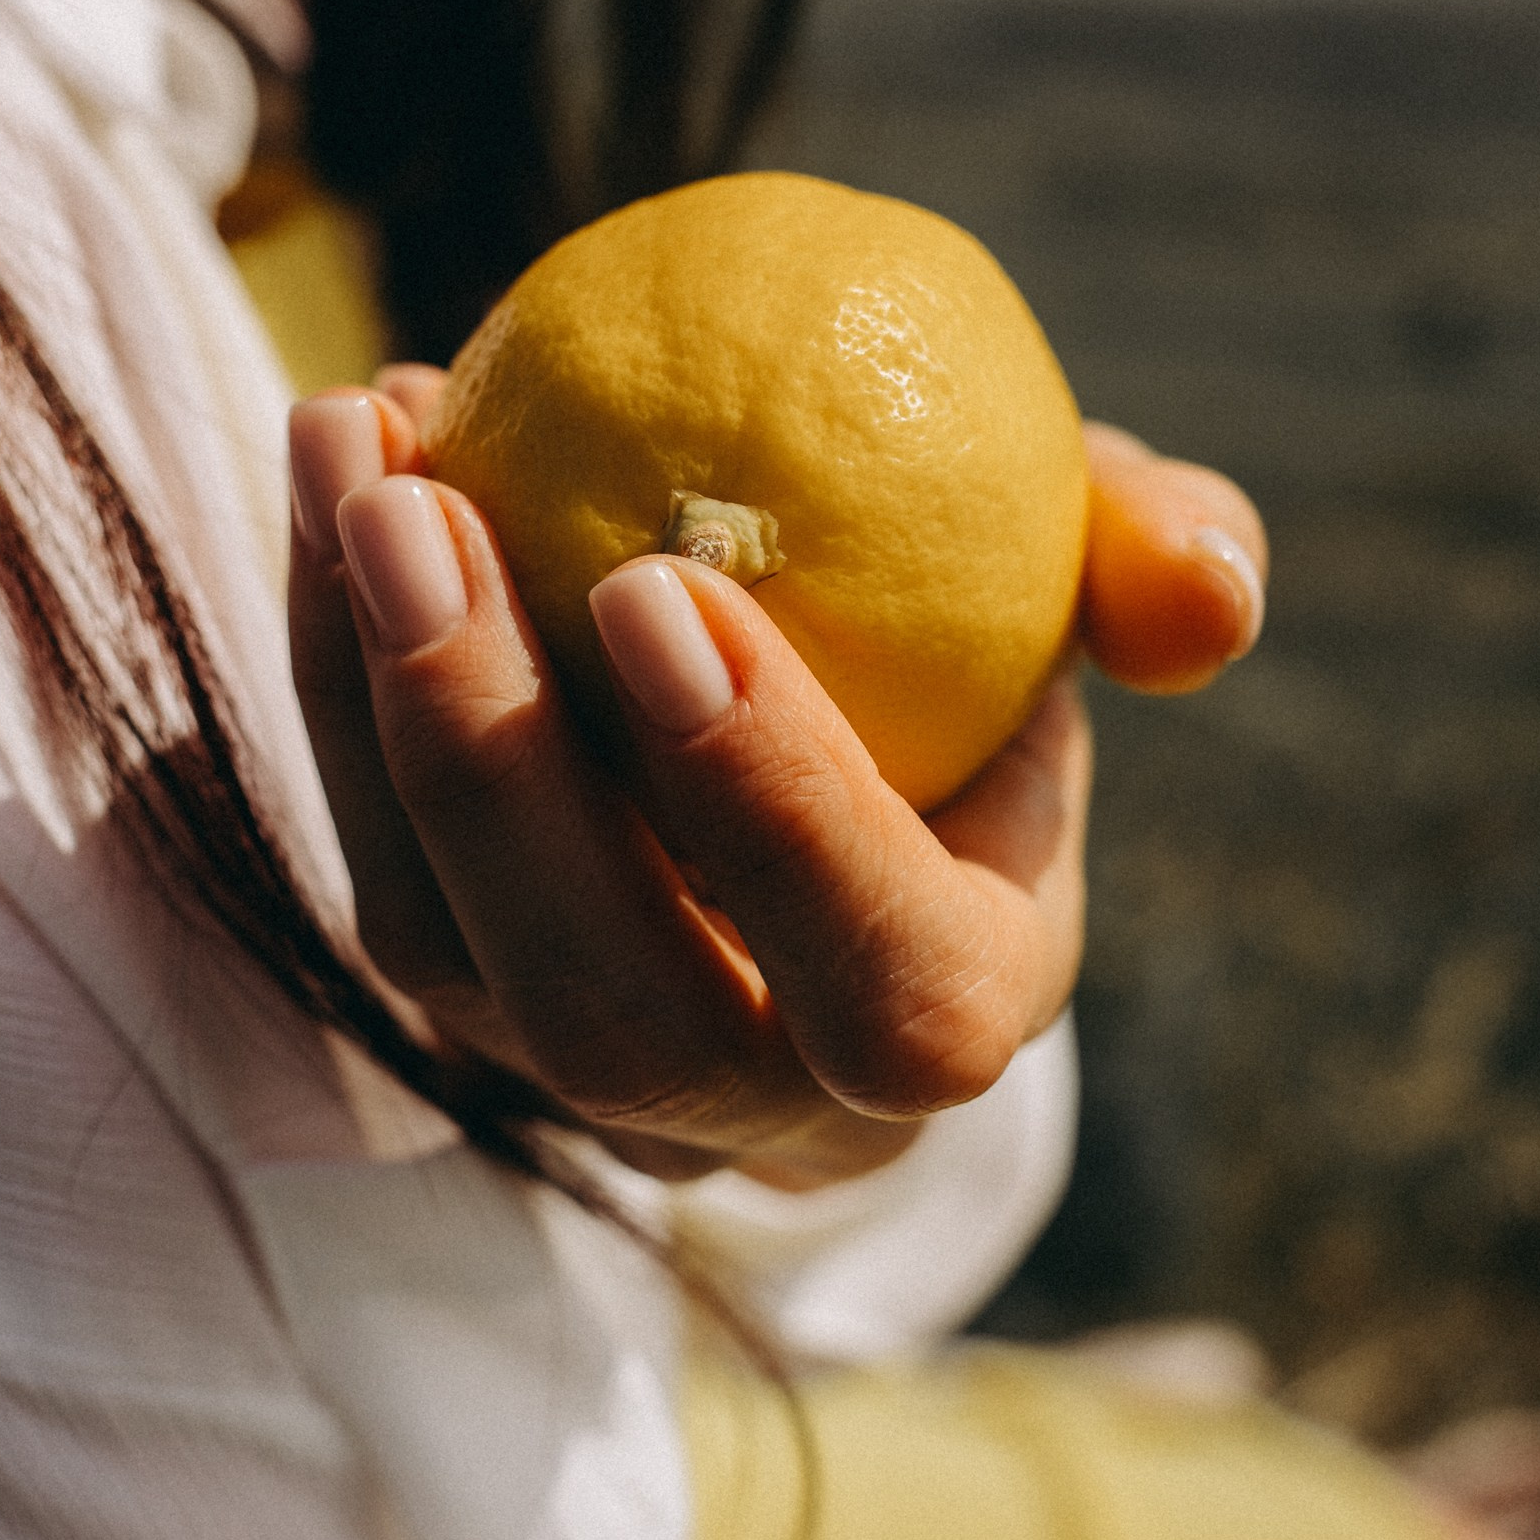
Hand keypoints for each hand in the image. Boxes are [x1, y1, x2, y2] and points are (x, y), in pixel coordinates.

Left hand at [287, 380, 1265, 1188]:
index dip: (772, 816)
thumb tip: (1210, 587)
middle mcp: (754, 1094)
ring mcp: (579, 1070)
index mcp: (944, 1017)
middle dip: (498, 766)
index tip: (661, 582)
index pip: (880, 988)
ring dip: (368, 692)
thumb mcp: (1079, 592)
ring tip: (353, 445)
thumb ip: (1158, 566)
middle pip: (611, 1012)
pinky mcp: (455, 999)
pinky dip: (329, 665)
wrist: (828, 750)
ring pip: (443, 947)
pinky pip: (366, 857)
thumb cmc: (975, 660)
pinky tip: (337, 472)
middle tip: (430, 510)